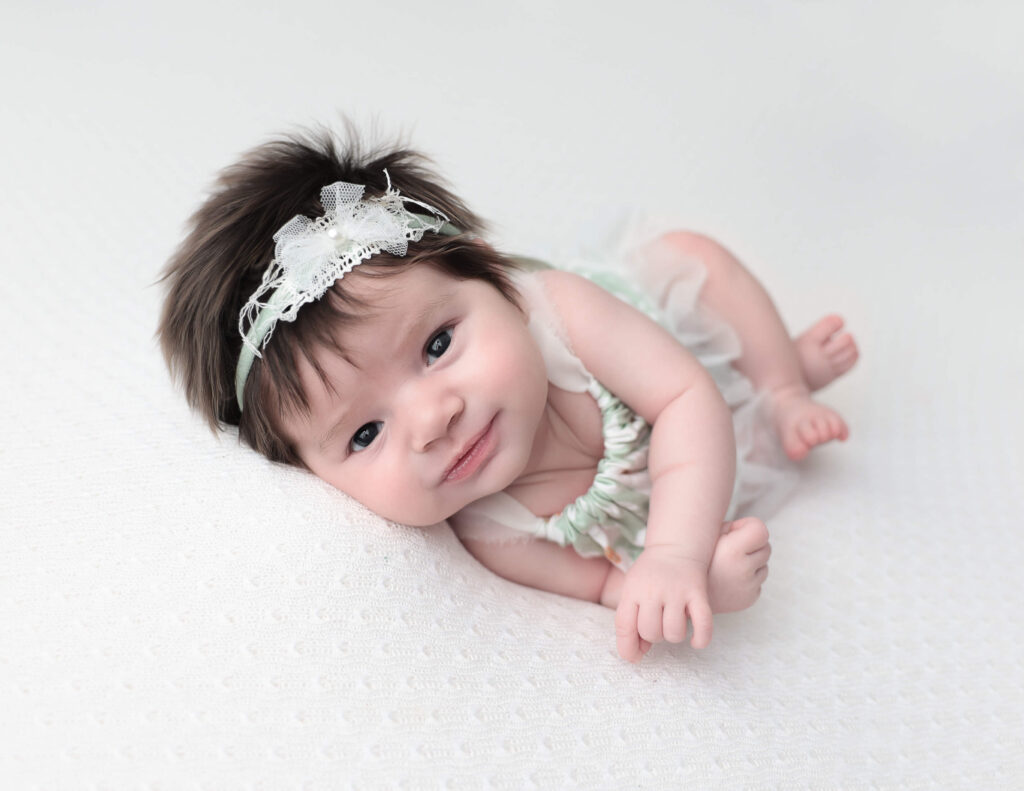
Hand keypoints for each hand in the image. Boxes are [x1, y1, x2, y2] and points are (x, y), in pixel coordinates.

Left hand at [614, 546, 712, 662]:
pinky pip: (703, 624)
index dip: (627, 647)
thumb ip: (631, 621)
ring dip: (674, 636)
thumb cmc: (650, 576)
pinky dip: (701, 639)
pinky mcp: (698, 593)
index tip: (634, 656)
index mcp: (633, 590)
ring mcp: (677, 591)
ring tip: (673, 624)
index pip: (624, 625)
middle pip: (650, 631)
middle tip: (658, 624)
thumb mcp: (633, 591)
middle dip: (653, 636)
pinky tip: (695, 642)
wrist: (675, 547)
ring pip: (674, 633)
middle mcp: (654, 590)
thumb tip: (637, 655)